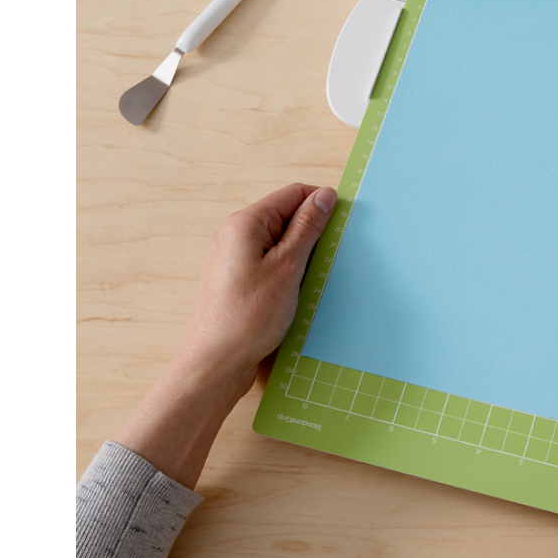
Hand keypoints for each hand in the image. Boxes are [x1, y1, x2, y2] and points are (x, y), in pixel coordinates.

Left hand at [181, 182, 338, 400]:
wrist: (215, 363)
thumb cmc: (248, 317)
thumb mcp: (288, 267)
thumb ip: (307, 228)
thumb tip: (325, 196)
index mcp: (245, 223)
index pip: (292, 194)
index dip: (321, 204)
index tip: (343, 225)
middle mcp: (233, 235)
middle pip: (284, 217)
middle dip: (311, 233)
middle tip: (328, 258)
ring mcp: (231, 258)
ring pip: (277, 242)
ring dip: (300, 256)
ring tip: (310, 280)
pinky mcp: (234, 280)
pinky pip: (267, 263)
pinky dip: (286, 272)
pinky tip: (295, 292)